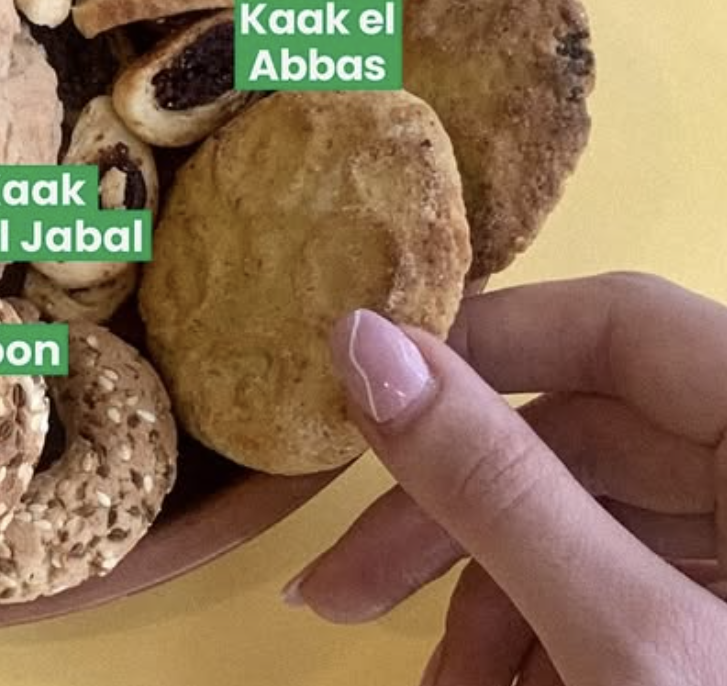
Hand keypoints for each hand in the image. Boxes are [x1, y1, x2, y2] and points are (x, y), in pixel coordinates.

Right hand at [290, 274, 726, 682]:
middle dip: (451, 518)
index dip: (480, 348)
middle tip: (335, 590)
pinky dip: (547, 639)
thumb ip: (497, 484)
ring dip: (487, 601)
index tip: (354, 410)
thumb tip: (359, 338)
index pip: (615, 323)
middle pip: (584, 438)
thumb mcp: (628, 640)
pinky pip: (627, 595)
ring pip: (592, 526)